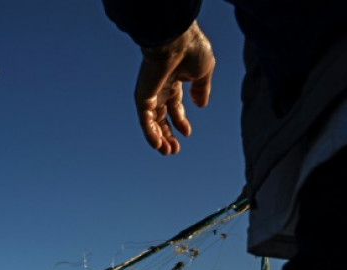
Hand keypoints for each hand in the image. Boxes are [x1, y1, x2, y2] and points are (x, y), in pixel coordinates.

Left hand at [135, 20, 214, 154]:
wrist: (176, 40)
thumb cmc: (191, 50)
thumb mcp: (204, 72)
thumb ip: (202, 89)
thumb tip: (201, 105)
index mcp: (173, 82)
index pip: (174, 106)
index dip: (180, 122)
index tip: (187, 133)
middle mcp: (159, 89)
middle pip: (160, 117)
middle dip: (167, 134)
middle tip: (173, 150)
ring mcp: (149, 93)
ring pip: (151, 122)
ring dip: (159, 139)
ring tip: (167, 152)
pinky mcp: (142, 97)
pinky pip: (144, 119)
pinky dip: (149, 133)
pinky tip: (157, 145)